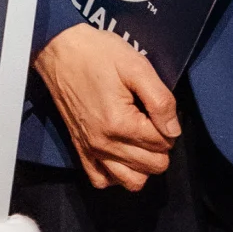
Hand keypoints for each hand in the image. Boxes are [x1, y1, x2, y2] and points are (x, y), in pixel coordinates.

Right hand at [34, 24, 177, 191]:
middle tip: (152, 121)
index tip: (156, 107)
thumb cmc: (98, 54)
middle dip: (160, 146)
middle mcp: (104, 143)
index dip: (169, 126)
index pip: (163, 143)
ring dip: (143, 165)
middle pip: (153, 165)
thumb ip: (161, 101)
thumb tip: (173, 131)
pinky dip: (116, 175)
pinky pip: (101, 180)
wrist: (58, 50)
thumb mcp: (137, 66)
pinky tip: (122, 155)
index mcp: (120, 123)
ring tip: (141, 141)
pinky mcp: (80, 149)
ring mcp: (91, 149)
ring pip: (132, 181)